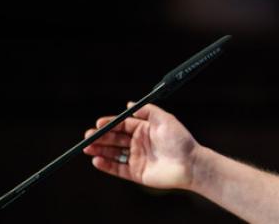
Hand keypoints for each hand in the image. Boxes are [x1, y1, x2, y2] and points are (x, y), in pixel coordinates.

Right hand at [83, 102, 198, 190]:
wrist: (190, 164)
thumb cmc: (180, 140)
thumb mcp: (165, 119)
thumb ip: (147, 111)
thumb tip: (129, 105)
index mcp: (144, 129)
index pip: (122, 125)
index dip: (109, 124)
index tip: (98, 124)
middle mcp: (139, 143)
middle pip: (115, 139)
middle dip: (100, 137)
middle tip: (88, 137)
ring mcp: (137, 158)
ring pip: (113, 154)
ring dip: (99, 150)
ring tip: (87, 148)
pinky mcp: (137, 173)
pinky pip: (118, 169)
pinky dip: (106, 165)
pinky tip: (96, 160)